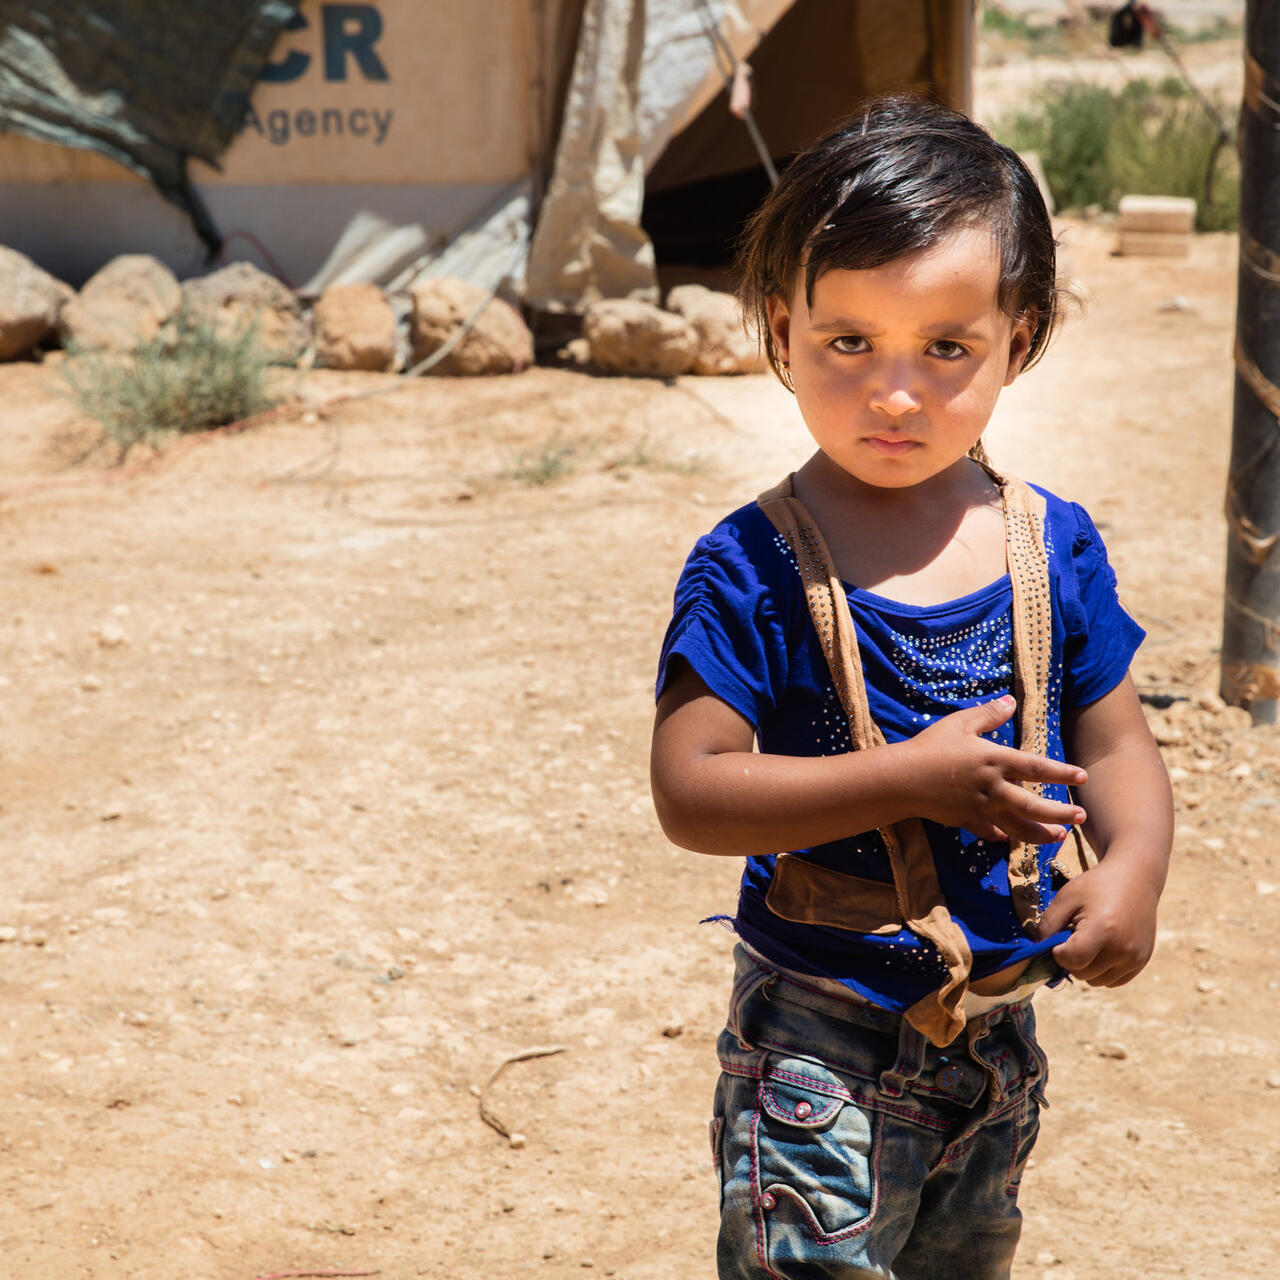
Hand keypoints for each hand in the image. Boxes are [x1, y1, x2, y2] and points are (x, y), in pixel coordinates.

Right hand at [904, 696, 1086, 843]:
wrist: (902, 779)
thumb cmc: (931, 747)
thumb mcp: (959, 724)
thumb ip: (988, 714)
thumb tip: (1011, 701)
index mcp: (994, 761)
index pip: (1036, 768)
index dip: (1062, 773)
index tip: (1082, 776)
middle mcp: (993, 789)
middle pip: (1034, 806)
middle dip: (1061, 812)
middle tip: (1081, 816)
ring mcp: (981, 809)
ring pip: (1019, 827)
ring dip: (1041, 833)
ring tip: (1059, 836)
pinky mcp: (966, 821)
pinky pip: (990, 832)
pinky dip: (1002, 836)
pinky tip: (1010, 837)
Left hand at [1039, 858, 1160, 985]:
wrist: (1134, 878)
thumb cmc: (1096, 886)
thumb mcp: (1066, 898)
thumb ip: (1048, 925)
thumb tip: (1038, 951)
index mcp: (1104, 929)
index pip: (1072, 960)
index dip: (1058, 952)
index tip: (1060, 936)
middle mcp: (1124, 948)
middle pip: (1083, 974)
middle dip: (1072, 958)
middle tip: (1076, 934)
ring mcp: (1136, 958)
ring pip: (1096, 981)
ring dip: (1086, 967)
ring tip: (1090, 940)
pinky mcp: (1142, 962)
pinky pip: (1113, 981)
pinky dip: (1102, 971)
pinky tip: (1101, 949)